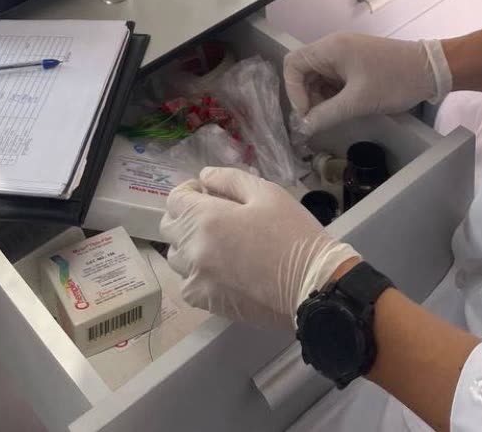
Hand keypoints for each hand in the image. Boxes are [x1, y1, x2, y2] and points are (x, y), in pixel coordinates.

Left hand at [160, 166, 358, 326]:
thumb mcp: (266, 192)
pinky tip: (222, 269)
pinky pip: (188, 283)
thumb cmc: (293, 233)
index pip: (174, 199)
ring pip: (176, 257)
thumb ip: (229, 179)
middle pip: (169, 228)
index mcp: (206, 219)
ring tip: (219, 244)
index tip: (209, 193)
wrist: (312, 286)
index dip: (190, 191)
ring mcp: (198, 280)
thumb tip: (204, 177)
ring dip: (189, 245)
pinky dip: (197, 273)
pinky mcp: (207, 304)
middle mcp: (193, 250)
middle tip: (215, 216)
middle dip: (186, 216)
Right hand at [284, 33, 451, 140]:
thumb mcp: (358, 102)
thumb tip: (304, 128)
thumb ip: (327, 114)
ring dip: (319, 97)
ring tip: (332, 115)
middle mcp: (333, 47)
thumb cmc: (393, 81)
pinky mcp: (355, 62)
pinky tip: (343, 108)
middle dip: (306, 96)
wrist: (430, 70)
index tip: (307, 114)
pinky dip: (332, 94)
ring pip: (317, 76)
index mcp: (330, 48)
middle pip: (303, 70)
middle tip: (318, 119)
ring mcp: (344, 53)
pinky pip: (332, 78)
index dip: (293, 90)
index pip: (293, 64)